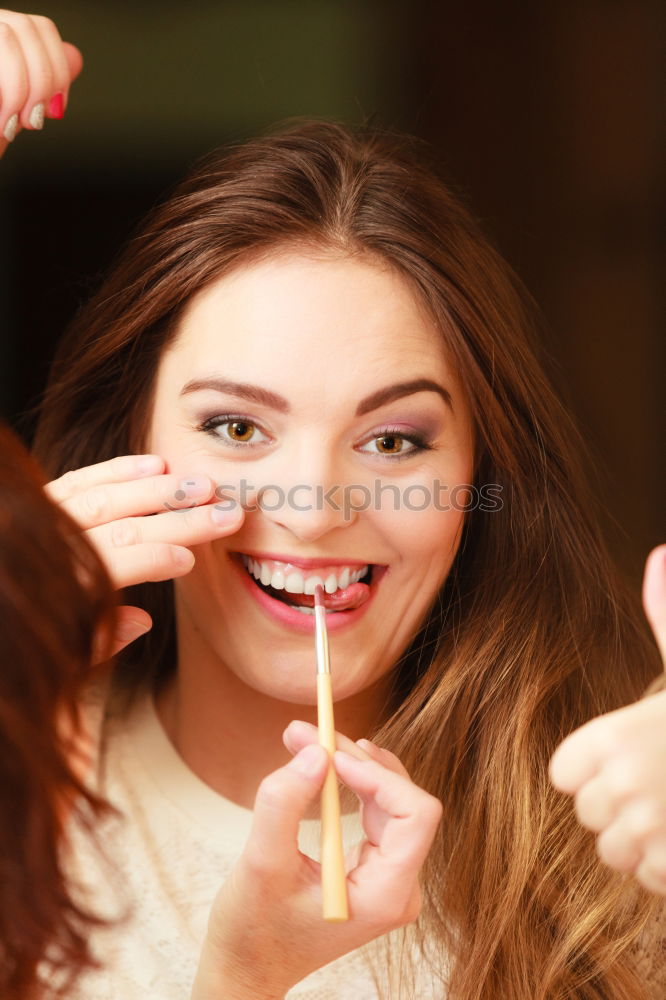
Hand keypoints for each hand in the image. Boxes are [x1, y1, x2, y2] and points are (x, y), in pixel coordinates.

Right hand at [0, 9, 82, 157]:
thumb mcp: (15, 109)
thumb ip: (41, 84)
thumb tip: (74, 56)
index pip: (41, 28)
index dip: (57, 68)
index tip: (55, 109)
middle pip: (26, 29)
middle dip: (42, 82)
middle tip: (31, 122)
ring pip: (7, 37)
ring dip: (19, 88)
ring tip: (9, 124)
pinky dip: (3, 98)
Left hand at [45, 453, 243, 658]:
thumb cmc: (19, 645)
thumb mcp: (56, 661)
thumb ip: (95, 641)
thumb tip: (141, 619)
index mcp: (53, 590)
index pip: (111, 567)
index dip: (152, 561)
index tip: (190, 560)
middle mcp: (43, 548)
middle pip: (117, 527)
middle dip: (177, 519)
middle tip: (224, 513)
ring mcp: (35, 520)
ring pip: (100, 496)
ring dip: (157, 488)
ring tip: (201, 485)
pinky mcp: (35, 503)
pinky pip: (77, 480)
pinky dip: (117, 470)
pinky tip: (154, 465)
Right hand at [191, 722, 441, 998]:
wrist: (246, 968)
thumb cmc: (252, 929)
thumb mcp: (260, 864)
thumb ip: (285, 804)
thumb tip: (315, 752)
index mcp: (385, 895)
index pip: (415, 814)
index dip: (378, 776)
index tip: (331, 755)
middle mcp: (399, 886)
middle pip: (404, 800)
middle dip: (358, 761)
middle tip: (309, 733)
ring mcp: (390, 878)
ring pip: (392, 800)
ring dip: (353, 766)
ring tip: (309, 742)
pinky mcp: (374, 868)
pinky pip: (378, 812)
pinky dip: (351, 783)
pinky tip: (326, 767)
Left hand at [549, 544, 665, 894]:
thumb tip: (660, 554)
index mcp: (615, 735)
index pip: (564, 773)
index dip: (594, 769)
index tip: (633, 754)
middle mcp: (624, 786)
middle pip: (587, 815)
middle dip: (621, 807)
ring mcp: (650, 833)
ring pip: (614, 852)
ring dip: (645, 841)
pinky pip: (646, 880)